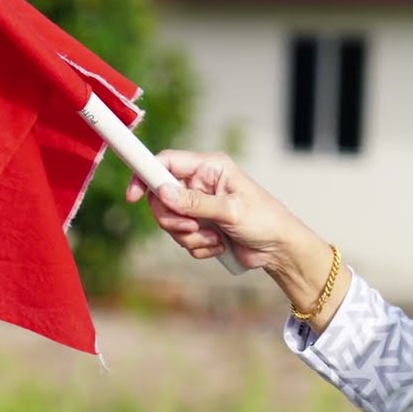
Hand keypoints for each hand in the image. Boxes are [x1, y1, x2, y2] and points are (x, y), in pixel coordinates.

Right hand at [125, 150, 344, 328]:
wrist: (279, 249)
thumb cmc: (265, 220)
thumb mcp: (230, 210)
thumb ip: (195, 202)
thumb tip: (163, 192)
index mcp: (210, 168)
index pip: (166, 162)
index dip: (146, 175)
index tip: (133, 195)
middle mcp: (201, 184)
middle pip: (161, 197)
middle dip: (173, 218)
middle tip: (193, 226)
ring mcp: (199, 206)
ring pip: (170, 222)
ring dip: (190, 236)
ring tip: (216, 238)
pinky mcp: (201, 227)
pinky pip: (182, 239)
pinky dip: (198, 246)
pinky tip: (220, 245)